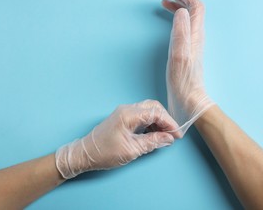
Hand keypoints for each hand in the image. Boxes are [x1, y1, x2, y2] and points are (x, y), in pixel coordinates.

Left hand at [55, 100, 180, 178]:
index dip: (169, 123)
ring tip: (164, 136)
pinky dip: (151, 122)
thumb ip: (152, 142)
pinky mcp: (123, 117)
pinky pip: (141, 115)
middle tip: (172, 134)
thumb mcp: (132, 150)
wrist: (85, 154)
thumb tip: (168, 138)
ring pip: (148, 110)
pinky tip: (154, 133)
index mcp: (129, 115)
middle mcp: (127, 109)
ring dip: (158, 121)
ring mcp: (124, 112)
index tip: (177, 135)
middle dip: (165, 119)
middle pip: (153, 107)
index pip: (156, 112)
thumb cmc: (105, 153)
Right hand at [162, 0, 214, 134]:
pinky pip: (183, 29)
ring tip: (166, 2)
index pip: (196, 7)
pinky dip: (176, 20)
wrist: (189, 101)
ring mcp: (192, 45)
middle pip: (193, 10)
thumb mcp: (179, 55)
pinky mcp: (187, 52)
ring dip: (178, 7)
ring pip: (188, 19)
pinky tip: (169, 22)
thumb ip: (181, 32)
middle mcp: (196, 38)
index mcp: (195, 35)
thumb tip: (181, 11)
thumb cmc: (183, 82)